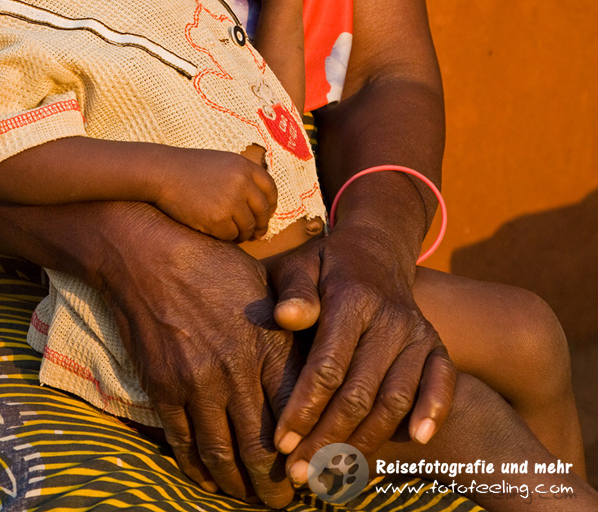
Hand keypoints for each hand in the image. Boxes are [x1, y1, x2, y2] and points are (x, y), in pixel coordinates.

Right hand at [100, 204, 301, 506]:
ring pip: (223, 456)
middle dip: (276, 487)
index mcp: (268, 343)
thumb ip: (291, 327)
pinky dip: (199, 471)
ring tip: (250, 498)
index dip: (308, 451)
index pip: (298, 414)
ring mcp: (196, 383)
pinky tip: (210, 481)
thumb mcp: (263, 284)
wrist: (146, 253)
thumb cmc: (212, 262)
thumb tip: (318, 364)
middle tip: (284, 502)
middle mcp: (236, 370)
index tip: (316, 470)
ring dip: (239, 487)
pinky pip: (184, 445)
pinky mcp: (163, 389)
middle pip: (262, 448)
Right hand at [151, 146, 277, 240]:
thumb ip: (243, 178)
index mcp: (244, 166)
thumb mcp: (222, 163)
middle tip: (255, 233)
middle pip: (263, 211)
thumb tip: (263, 209)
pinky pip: (230, 236)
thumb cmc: (190, 169)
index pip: (270, 189)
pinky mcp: (217, 218)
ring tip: (231, 231)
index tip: (266, 214)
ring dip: (242, 233)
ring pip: (248, 227)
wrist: (162, 173)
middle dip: (261, 225)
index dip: (271, 205)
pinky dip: (225, 237)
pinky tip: (215, 230)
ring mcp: (230, 201)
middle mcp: (242, 182)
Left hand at [268, 221, 455, 477]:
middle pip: (360, 393)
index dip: (304, 408)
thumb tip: (286, 316)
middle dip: (327, 438)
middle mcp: (390, 318)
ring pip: (395, 400)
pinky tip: (418, 441)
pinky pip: (442, 382)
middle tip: (298, 471)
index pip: (327, 366)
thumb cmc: (324, 266)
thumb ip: (294, 291)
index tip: (280, 441)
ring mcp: (417, 333)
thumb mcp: (300, 265)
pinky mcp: (436, 345)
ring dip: (365, 443)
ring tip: (333, 473)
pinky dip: (434, 411)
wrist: (375, 249)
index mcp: (352, 300)